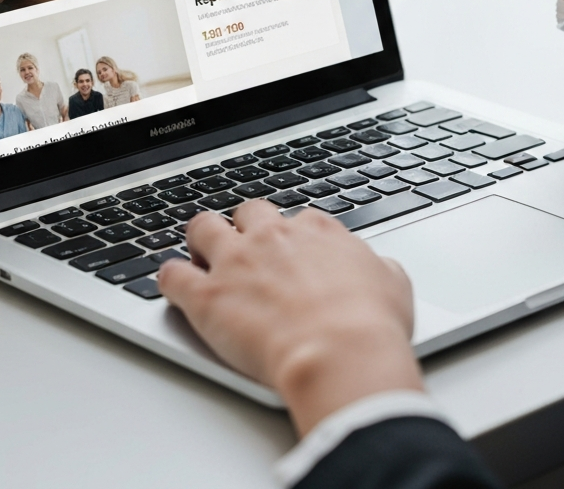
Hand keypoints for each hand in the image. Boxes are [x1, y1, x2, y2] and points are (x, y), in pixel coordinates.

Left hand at [159, 201, 422, 435]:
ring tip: (198, 252)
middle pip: (247, 212)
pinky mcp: (207, 296)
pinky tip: (173, 285)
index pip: (296, 218)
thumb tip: (381, 268)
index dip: (291, 235)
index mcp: (317, 231)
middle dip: (243, 225)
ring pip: (202, 228)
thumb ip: (379, 268)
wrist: (340, 352)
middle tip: (244, 246)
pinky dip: (169, 279)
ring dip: (199, 238)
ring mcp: (236, 262)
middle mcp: (273, 236)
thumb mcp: (394, 284)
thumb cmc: (370, 323)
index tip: (290, 250)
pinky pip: (172, 275)